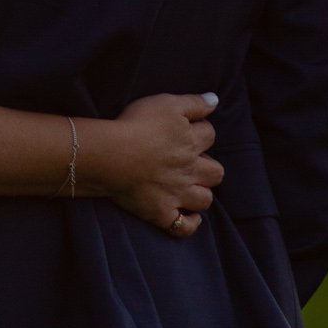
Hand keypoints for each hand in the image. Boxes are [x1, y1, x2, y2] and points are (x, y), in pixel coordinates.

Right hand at [77, 93, 223, 238]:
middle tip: (189, 161)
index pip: (210, 134)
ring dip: (200, 193)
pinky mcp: (161, 213)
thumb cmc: (137, 125)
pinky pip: (183, 227)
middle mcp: (190, 170)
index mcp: (192, 142)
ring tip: (188, 187)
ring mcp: (177, 195)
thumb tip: (215, 100)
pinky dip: (188, 223)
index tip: (187, 129)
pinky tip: (186, 216)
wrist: (112, 155)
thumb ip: (194, 102)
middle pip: (216, 171)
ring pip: (205, 199)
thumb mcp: (167, 103)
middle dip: (208, 166)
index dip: (200, 130)